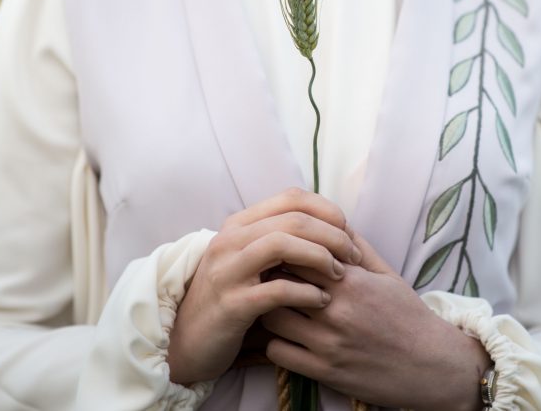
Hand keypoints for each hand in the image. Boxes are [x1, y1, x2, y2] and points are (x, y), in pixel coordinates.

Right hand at [167, 187, 362, 384]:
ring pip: (282, 244)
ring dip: (320, 257)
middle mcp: (230, 241)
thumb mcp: (250, 263)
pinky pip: (277, 289)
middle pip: (292, 219)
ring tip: (340, 276)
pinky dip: (306, 292)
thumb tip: (328, 227)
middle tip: (353, 256)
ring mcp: (228, 271)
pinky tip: (321, 300)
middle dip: (332, 235)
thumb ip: (279, 242)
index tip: (348, 232)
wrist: (187, 342)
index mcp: (239, 225)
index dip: (327, 210)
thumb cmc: (231, 300)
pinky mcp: (231, 304)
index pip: (291, 198)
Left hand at [261, 233, 491, 410]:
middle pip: (278, 282)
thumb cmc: (409, 317)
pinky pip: (277, 352)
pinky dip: (275, 343)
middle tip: (268, 278)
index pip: (298, 253)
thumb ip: (357, 247)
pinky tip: (287, 337)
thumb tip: (332, 221)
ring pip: (272, 317)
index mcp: (351, 281)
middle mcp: (337, 310)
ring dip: (269, 310)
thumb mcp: (387, 275)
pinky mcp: (324, 372)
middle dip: (270, 277)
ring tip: (276, 307)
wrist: (433, 366)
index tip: (281, 255)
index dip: (285, 252)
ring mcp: (329, 343)